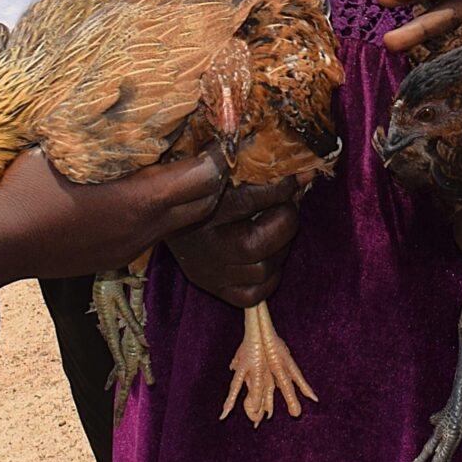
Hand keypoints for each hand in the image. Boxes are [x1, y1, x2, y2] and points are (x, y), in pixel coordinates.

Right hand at [0, 148, 226, 279]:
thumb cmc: (27, 190)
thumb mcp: (65, 146)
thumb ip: (101, 127)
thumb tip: (122, 90)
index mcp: (138, 200)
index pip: (204, 179)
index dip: (218, 155)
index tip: (220, 133)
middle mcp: (143, 229)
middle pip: (204, 207)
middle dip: (213, 179)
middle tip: (207, 150)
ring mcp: (130, 248)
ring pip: (180, 225)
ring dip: (188, 199)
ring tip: (180, 169)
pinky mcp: (115, 258)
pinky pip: (155, 234)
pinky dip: (163, 214)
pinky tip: (143, 194)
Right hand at [165, 177, 302, 308]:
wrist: (156, 216)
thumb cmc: (197, 185)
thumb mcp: (217, 171)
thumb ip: (253, 167)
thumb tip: (305, 172)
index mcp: (200, 208)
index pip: (250, 199)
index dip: (282, 188)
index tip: (294, 177)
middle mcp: (203, 246)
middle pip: (257, 244)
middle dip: (285, 221)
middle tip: (288, 206)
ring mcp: (209, 272)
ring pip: (261, 270)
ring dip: (281, 248)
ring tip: (278, 229)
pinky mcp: (214, 288)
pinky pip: (255, 294)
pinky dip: (270, 276)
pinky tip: (268, 255)